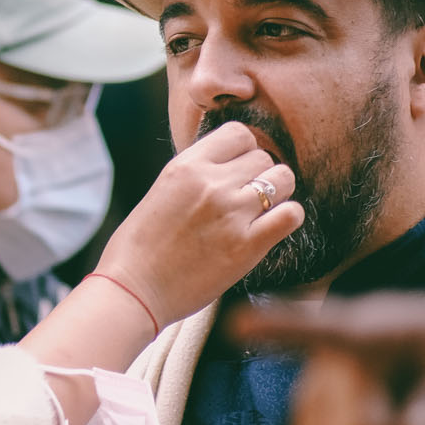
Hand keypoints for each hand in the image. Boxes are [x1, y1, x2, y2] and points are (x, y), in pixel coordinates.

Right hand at [96, 122, 303, 329]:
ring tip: (260, 212)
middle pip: (263, 157)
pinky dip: (288, 218)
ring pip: (283, 179)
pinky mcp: (247, 246)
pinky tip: (271, 229)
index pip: (239, 133)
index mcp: (185, 166)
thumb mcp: (161, 192)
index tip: (238, 170)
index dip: (244, 151)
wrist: (132, 290)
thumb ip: (194, 176)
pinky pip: (291, 215)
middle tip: (245, 199)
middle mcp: (211, 183)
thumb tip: (226, 169)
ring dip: (277, 194)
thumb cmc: (138, 248)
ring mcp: (231, 213)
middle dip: (259, 175)